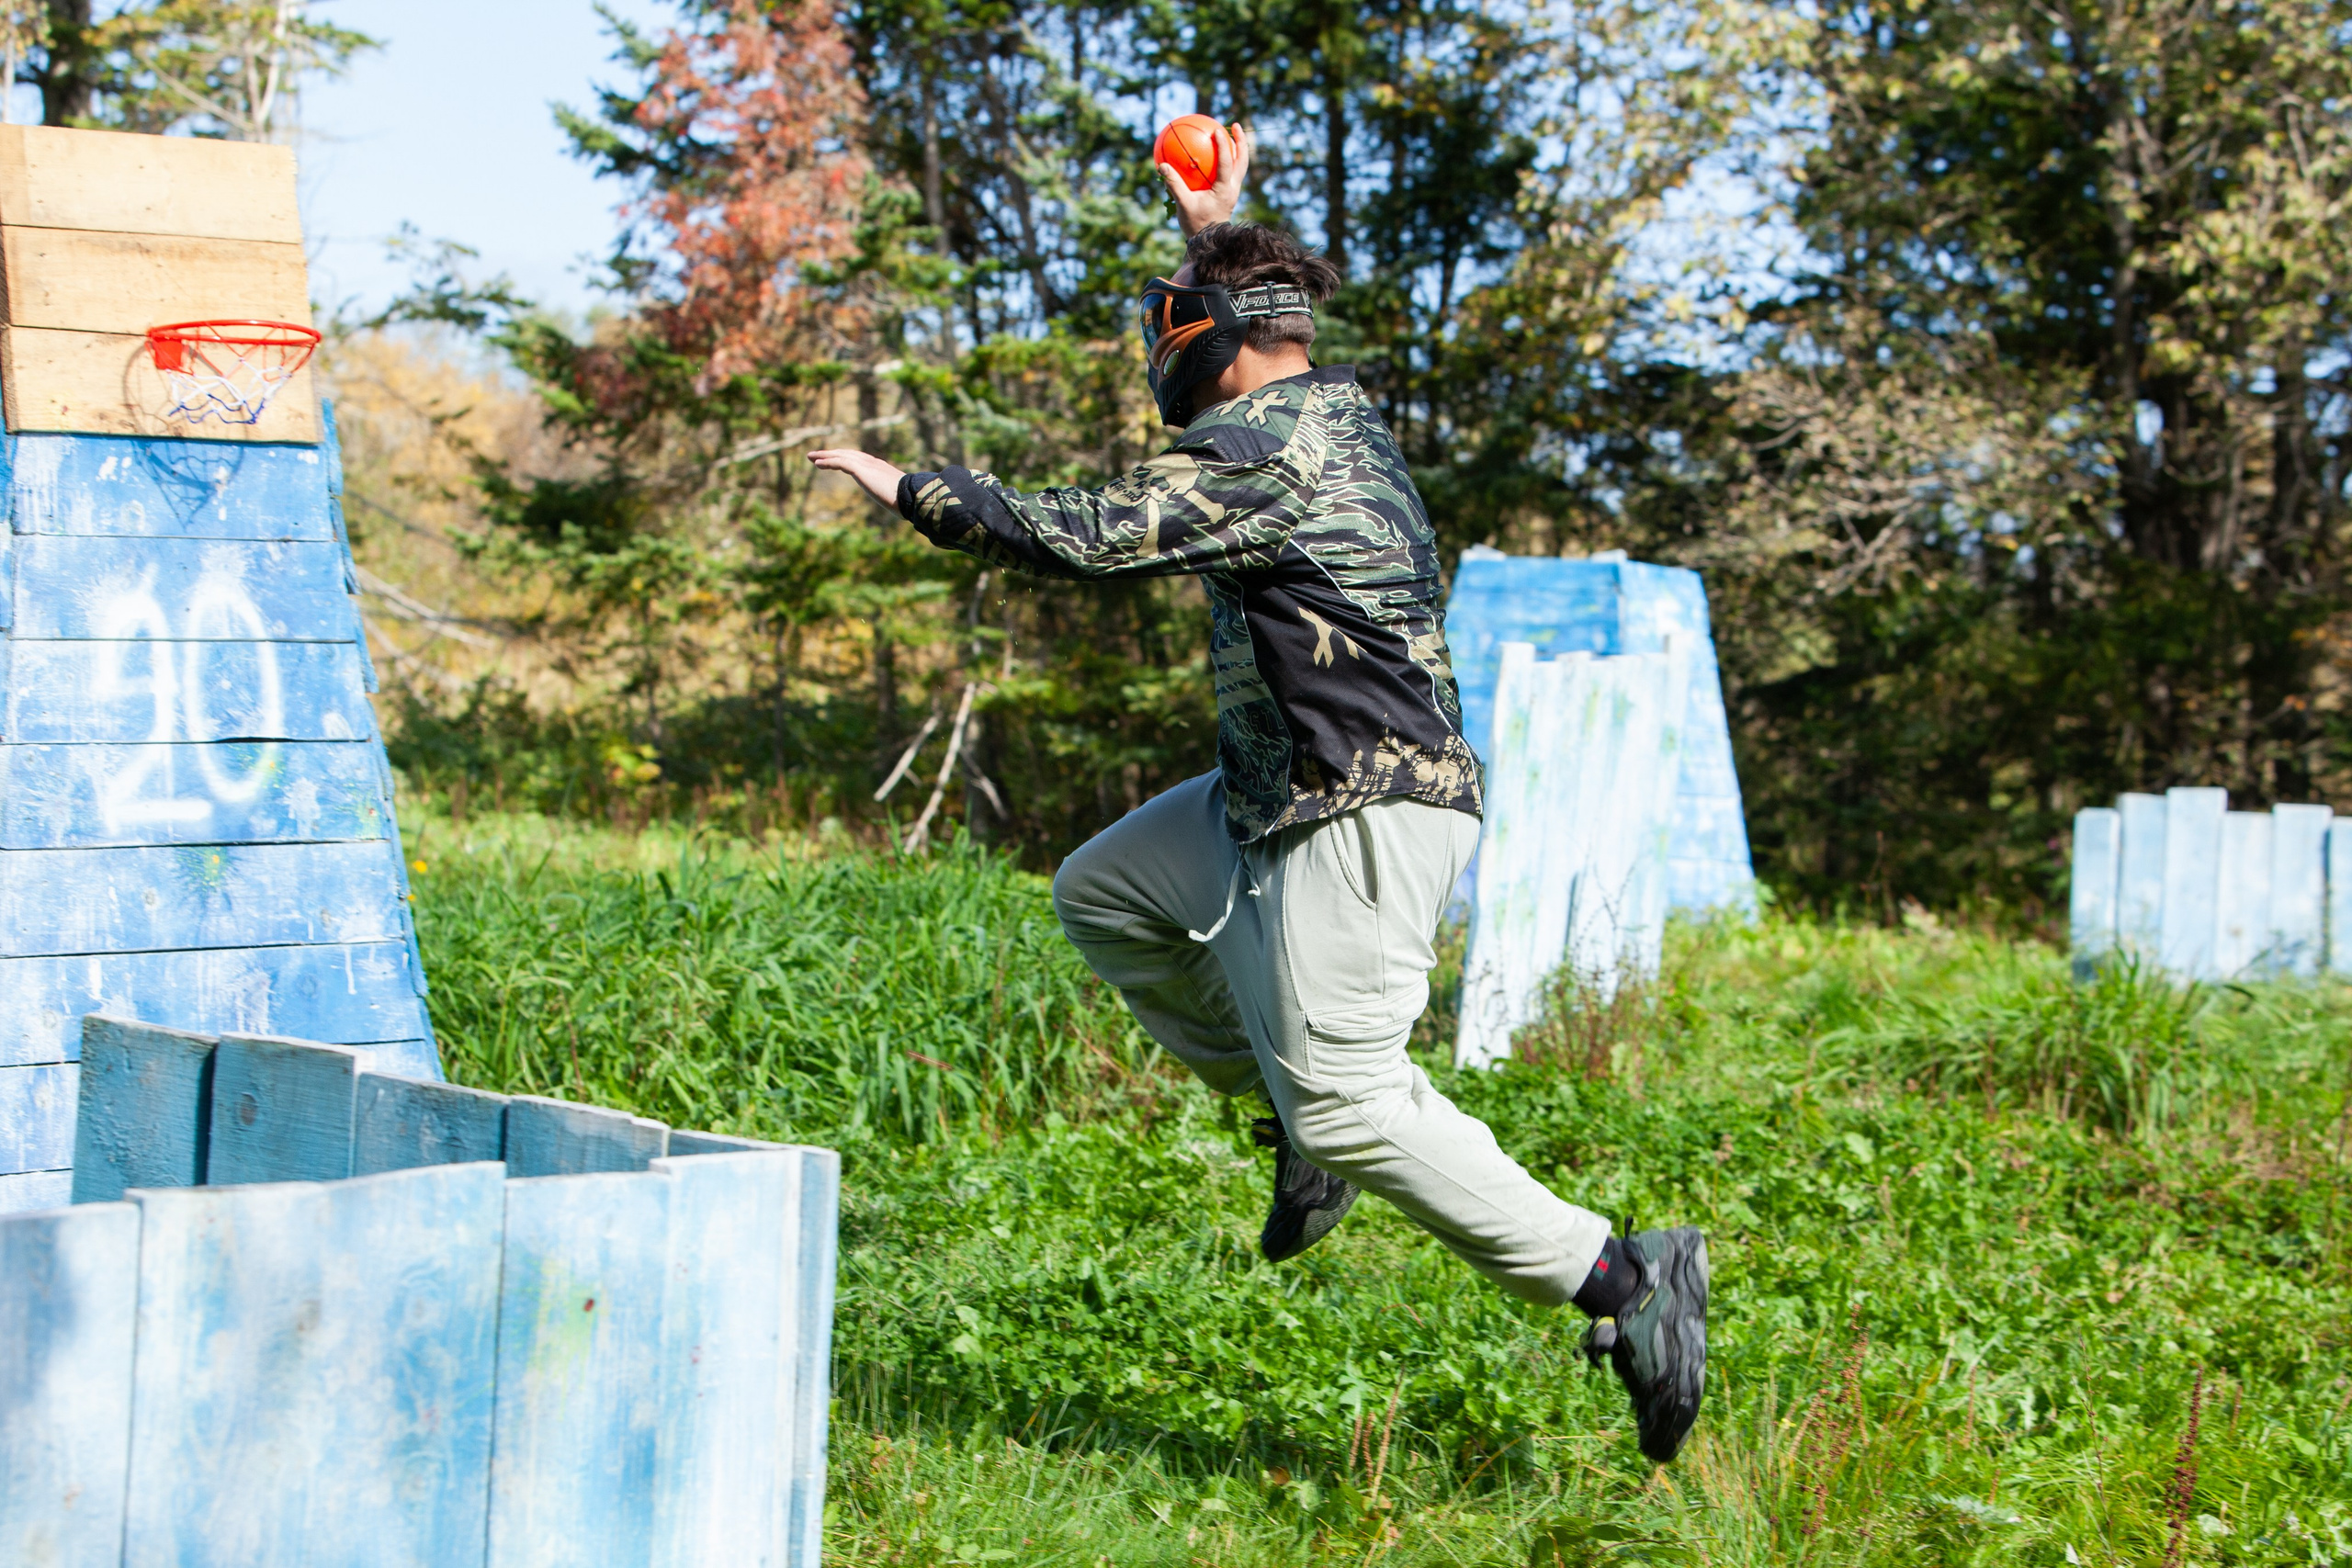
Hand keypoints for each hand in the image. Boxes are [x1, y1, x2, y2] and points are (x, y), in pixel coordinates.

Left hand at [808, 448, 907, 511]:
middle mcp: (873, 463)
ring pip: (842, 455)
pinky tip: (817, 463)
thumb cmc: (908, 502)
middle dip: (832, 454)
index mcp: (881, 469)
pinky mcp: (861, 469)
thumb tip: (902, 510)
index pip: (860, 460)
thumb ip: (896, 500)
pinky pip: (840, 462)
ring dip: (825, 455)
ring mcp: (867, 465)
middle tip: (817, 456)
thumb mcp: (899, 500)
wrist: (911, 497)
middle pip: (848, 454)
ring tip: (811, 457)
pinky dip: (828, 461)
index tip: (836, 460)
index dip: (846, 458)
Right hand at [1159, 122, 1251, 236]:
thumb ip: (1173, 184)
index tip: (1217, 131)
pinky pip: (1231, 171)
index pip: (1226, 163)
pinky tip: (1218, 151)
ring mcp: (1234, 190)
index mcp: (1224, 190)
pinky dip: (1228, 158)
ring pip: (1241, 165)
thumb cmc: (1196, 223)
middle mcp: (1233, 188)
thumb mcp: (1183, 204)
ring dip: (1239, 148)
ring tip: (1232, 133)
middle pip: (1243, 160)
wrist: (1208, 240)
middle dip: (1241, 142)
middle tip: (1236, 125)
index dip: (1223, 146)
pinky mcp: (1230, 192)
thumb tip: (1161, 165)